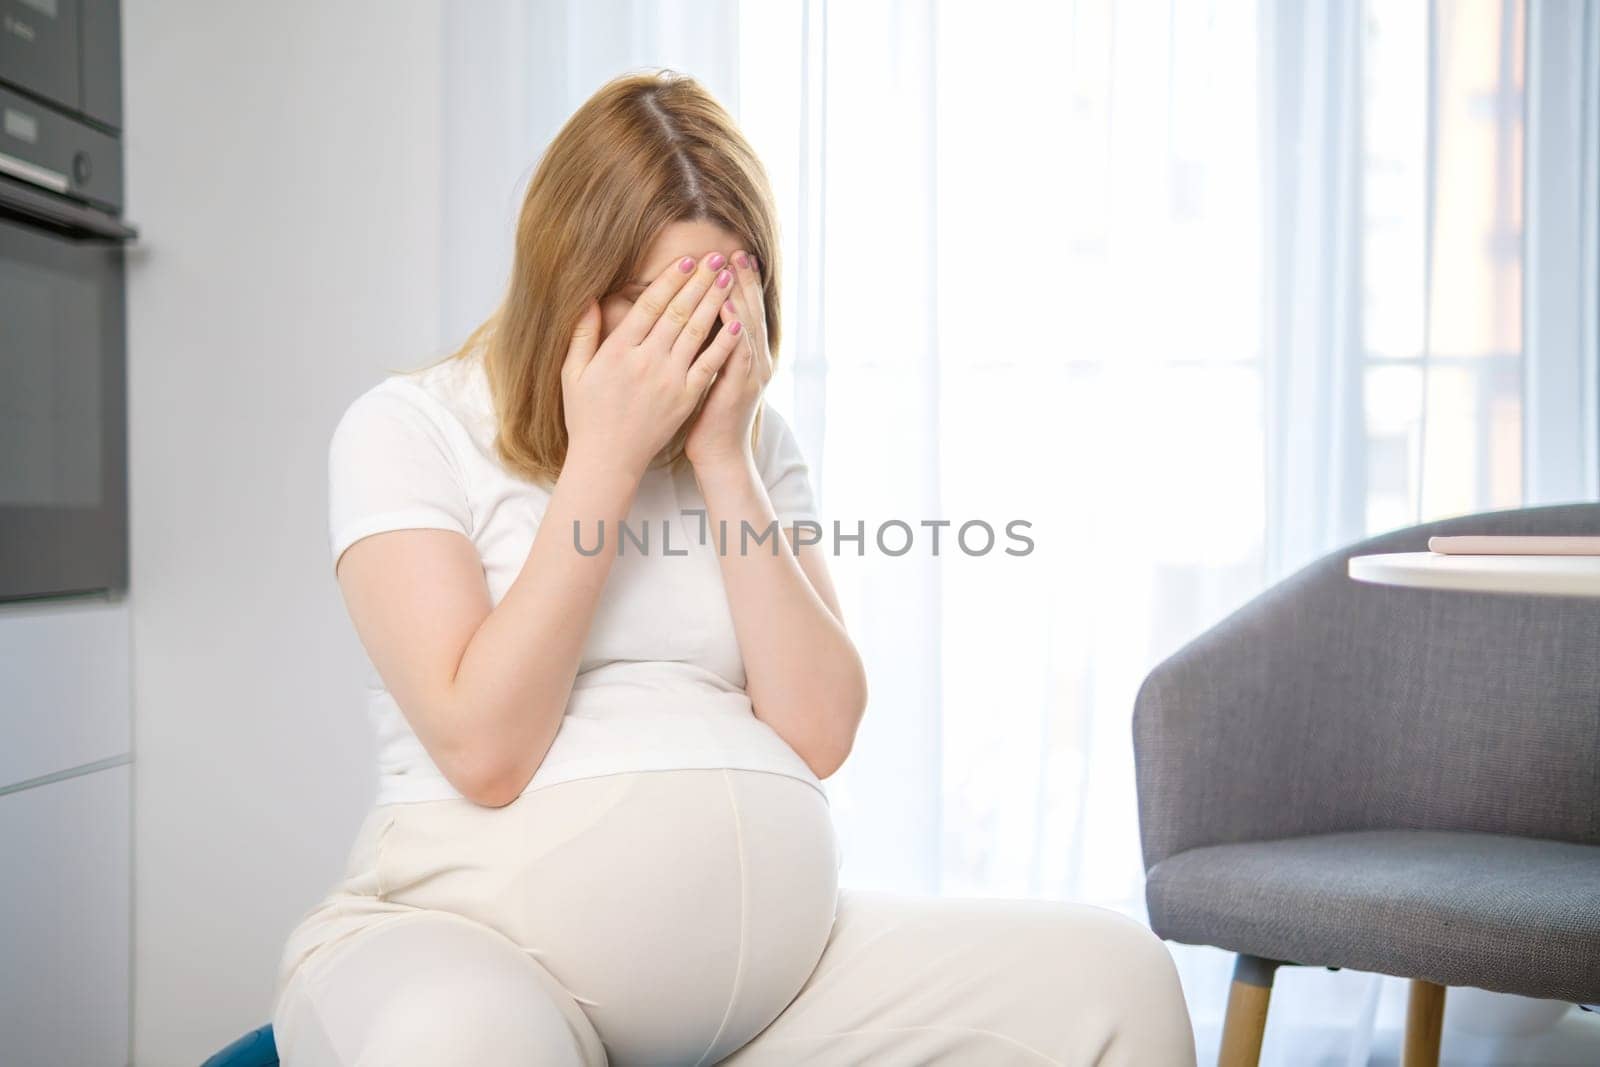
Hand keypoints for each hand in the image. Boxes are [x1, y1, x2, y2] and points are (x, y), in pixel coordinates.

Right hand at [561, 253, 745, 480]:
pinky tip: (737, 323)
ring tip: (728, 278)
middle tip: (716, 257)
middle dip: (699, 282)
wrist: (608, 460)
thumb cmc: (586, 416)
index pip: (649, 307)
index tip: (686, 260)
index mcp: (618, 352)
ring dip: (715, 303)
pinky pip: (709, 365)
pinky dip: (724, 343)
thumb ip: (582, 334)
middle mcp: (646, 362)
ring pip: (696, 333)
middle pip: (678, 313)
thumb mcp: (574, 373)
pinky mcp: (685, 399)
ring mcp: (669, 381)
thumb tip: (587, 297)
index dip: (670, 281)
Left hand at [685, 249, 769, 472]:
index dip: (739, 284)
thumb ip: (707, 347)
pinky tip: (727, 308)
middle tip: (735, 251)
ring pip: (748, 326)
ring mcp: (750, 374)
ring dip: (741, 296)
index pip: (744, 311)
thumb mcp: (709, 375)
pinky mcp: (739, 388)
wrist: (718, 456)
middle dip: (743, 281)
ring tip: (732, 269)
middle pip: (750, 311)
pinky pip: (738, 354)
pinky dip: (734, 329)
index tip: (730, 256)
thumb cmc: (707, 417)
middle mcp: (754, 360)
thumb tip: (694, 320)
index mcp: (745, 356)